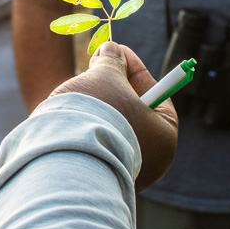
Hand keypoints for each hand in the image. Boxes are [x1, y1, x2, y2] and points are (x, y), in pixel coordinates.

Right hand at [50, 42, 177, 190]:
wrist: (64, 158)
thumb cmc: (95, 115)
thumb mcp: (106, 77)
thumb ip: (112, 62)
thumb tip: (112, 50)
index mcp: (165, 137)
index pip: (154, 93)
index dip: (133, 67)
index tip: (116, 50)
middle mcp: (150, 161)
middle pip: (132, 111)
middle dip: (112, 85)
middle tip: (94, 66)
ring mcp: (123, 172)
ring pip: (111, 127)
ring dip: (97, 105)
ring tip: (77, 93)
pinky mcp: (97, 179)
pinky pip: (94, 144)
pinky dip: (85, 126)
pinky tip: (69, 116)